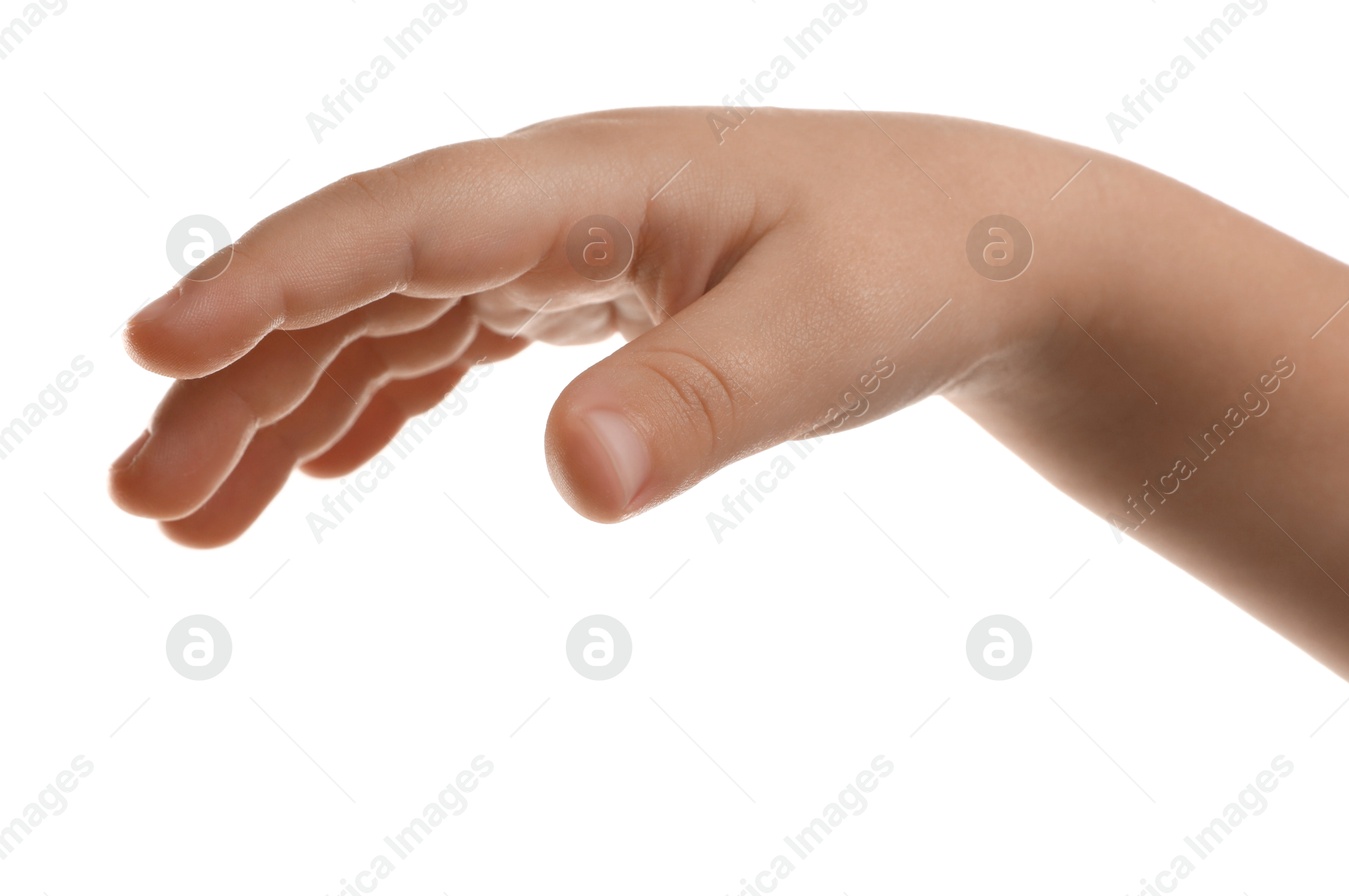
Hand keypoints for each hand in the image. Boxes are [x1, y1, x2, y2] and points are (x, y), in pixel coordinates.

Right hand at [109, 107, 1113, 545]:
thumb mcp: (824, 334)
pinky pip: (451, 340)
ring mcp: (571, 245)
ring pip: (388, 315)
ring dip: (287, 405)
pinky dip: (377, 400)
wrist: (987, 248)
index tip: (158, 351)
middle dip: (243, 380)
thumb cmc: (916, 265)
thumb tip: (576, 480)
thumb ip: (704, 399)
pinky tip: (328, 460)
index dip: (275, 280)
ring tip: (194, 511)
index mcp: (598, 182)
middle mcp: (560, 200)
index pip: (406, 221)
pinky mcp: (593, 292)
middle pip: (361, 278)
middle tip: (146, 499)